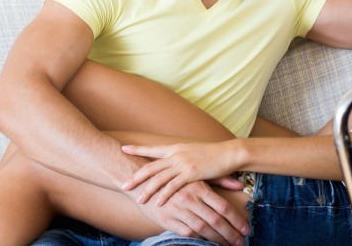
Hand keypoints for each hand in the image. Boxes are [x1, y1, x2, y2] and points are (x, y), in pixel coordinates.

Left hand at [122, 142, 241, 205]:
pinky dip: (164, 194)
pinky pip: (174, 186)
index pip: (152, 149)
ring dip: (147, 189)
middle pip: (151, 166)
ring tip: (139, 199)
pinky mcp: (192, 173)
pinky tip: (158, 202)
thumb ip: (182, 155)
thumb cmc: (214, 154)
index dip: (137, 149)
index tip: (123, 149)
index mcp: (176, 148)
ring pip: (159, 178)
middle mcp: (176, 154)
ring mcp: (183, 163)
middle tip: (123, 185)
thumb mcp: (194, 151)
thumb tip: (174, 159)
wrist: (229, 153)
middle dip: (136, 176)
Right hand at [135, 180, 248, 245]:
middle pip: (216, 220)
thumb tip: (240, 185)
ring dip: (217, 239)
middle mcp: (191, 199)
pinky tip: (208, 244)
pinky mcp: (168, 220)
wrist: (144, 183)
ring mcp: (179, 210)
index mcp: (199, 187)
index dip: (236, 220)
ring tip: (228, 245)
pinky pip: (187, 233)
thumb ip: (220, 180)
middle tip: (241, 242)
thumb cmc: (175, 179)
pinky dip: (199, 240)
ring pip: (203, 228)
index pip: (223, 207)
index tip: (245, 230)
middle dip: (230, 233)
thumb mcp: (197, 176)